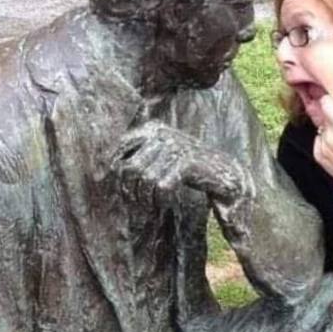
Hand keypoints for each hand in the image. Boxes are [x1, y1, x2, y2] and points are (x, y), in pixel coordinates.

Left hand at [114, 121, 251, 205]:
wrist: (224, 173)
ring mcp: (175, 146)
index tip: (125, 188)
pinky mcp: (186, 162)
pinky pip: (161, 187)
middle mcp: (162, 133)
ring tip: (154, 203)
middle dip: (131, 191)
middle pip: (129, 169)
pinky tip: (166, 201)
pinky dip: (161, 199)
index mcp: (152, 128)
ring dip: (147, 198)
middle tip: (140, 202)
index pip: (120, 149)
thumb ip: (138, 157)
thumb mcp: (160, 157)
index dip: (116, 172)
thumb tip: (109, 169)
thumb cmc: (187, 168)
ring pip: (144, 179)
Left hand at [314, 93, 332, 195]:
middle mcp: (330, 137)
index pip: (325, 104)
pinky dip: (324, 142)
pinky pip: (318, 141)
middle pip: (323, 116)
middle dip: (331, 117)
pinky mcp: (317, 154)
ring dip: (328, 130)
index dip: (328, 101)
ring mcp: (321, 146)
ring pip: (321, 128)